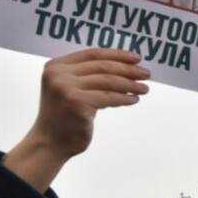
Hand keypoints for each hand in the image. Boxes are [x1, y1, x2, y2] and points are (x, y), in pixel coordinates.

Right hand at [5, 49, 148, 191]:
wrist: (50, 143)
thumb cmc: (65, 116)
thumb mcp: (71, 89)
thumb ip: (88, 76)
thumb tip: (125, 67)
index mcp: (56, 66)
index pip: (93, 54)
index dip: (117, 54)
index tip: (136, 58)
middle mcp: (59, 74)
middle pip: (102, 67)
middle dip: (128, 69)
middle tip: (146, 74)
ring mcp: (66, 88)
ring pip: (108, 82)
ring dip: (130, 85)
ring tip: (144, 88)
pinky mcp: (76, 103)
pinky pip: (108, 98)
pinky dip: (124, 98)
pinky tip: (134, 100)